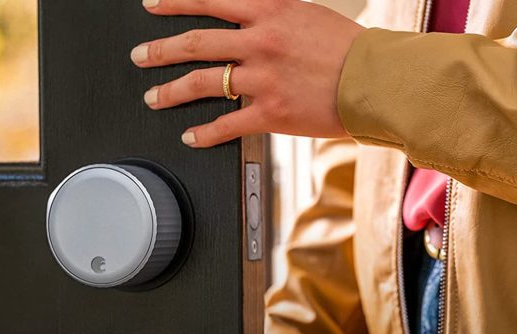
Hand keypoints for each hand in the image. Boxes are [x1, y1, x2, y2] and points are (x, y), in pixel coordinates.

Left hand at [130, 0, 364, 147]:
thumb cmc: (349, 49)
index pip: (210, 0)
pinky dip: (204, 133)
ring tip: (153, 97)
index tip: (152, 3)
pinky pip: (227, 124)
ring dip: (171, 91)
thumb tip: (247, 19)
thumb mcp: (308, 15)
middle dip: (160, 49)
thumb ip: (273, 16)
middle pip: (195, 42)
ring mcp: (262, 78)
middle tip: (139, 56)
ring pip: (203, 82)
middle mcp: (260, 41)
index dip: (176, 0)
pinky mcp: (270, 113)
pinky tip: (189, 136)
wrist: (377, 80)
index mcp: (269, 11)